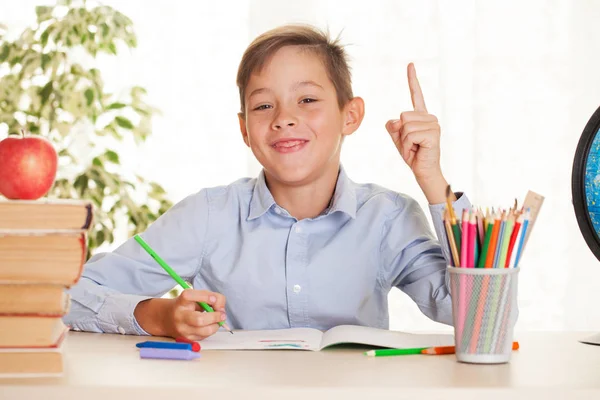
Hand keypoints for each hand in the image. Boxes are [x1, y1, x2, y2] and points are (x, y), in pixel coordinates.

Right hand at [135, 289, 226, 340]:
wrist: (167, 319)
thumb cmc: (186, 306)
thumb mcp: (196, 296)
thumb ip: (211, 297)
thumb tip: (221, 309)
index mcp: (180, 302)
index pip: (189, 296)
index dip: (204, 297)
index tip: (213, 299)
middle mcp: (179, 316)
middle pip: (199, 320)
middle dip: (215, 317)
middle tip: (222, 314)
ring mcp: (182, 330)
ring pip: (204, 331)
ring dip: (216, 325)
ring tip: (218, 320)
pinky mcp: (186, 339)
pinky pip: (204, 336)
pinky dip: (211, 330)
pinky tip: (210, 325)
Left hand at [385, 63, 441, 181]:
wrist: (423, 171)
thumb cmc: (412, 154)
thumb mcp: (398, 137)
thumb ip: (393, 126)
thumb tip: (397, 120)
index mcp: (421, 116)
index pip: (416, 94)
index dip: (412, 80)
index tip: (410, 64)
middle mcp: (429, 117)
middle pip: (403, 116)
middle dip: (401, 134)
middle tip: (411, 145)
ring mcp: (433, 124)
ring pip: (405, 126)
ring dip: (405, 141)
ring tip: (414, 148)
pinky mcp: (433, 134)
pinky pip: (410, 135)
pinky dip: (408, 146)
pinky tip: (418, 150)